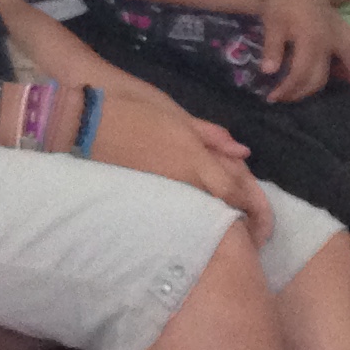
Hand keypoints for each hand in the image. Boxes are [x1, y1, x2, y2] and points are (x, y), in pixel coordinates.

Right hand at [92, 96, 273, 243]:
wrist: (87, 124)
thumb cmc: (134, 111)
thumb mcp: (177, 115)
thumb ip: (211, 135)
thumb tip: (243, 151)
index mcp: (195, 158)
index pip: (234, 190)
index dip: (253, 208)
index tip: (262, 222)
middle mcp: (183, 181)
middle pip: (220, 208)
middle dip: (240, 224)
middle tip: (253, 238)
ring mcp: (164, 193)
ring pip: (200, 214)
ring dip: (217, 224)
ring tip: (228, 234)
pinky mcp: (146, 201)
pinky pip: (178, 214)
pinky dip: (193, 220)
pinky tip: (195, 225)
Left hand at [254, 0, 339, 102]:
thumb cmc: (282, 2)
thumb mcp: (273, 24)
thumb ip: (272, 48)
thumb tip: (268, 72)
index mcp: (310, 41)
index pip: (300, 74)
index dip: (287, 89)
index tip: (273, 97)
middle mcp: (328, 41)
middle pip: (320, 77)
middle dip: (305, 91)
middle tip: (290, 99)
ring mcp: (337, 34)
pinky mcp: (341, 28)